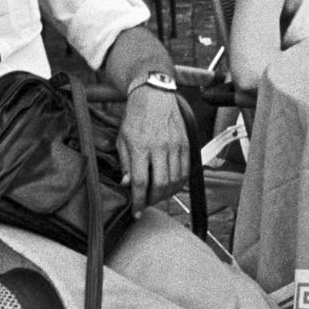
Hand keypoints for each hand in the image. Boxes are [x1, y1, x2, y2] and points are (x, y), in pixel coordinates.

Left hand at [118, 85, 187, 207]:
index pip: (140, 182)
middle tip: (147, 203)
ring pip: (175, 179)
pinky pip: (185, 169)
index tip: (136, 212)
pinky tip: (172, 185)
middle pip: (161, 184)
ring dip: (167, 193)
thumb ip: (126, 163)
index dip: (138, 201)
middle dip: (154, 200)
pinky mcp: (185, 143)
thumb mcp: (122, 139)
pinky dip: (180, 182)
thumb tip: (128, 185)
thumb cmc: (135, 118)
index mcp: (140, 147)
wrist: (154, 96)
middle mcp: (159, 148)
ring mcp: (175, 146)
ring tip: (159, 196)